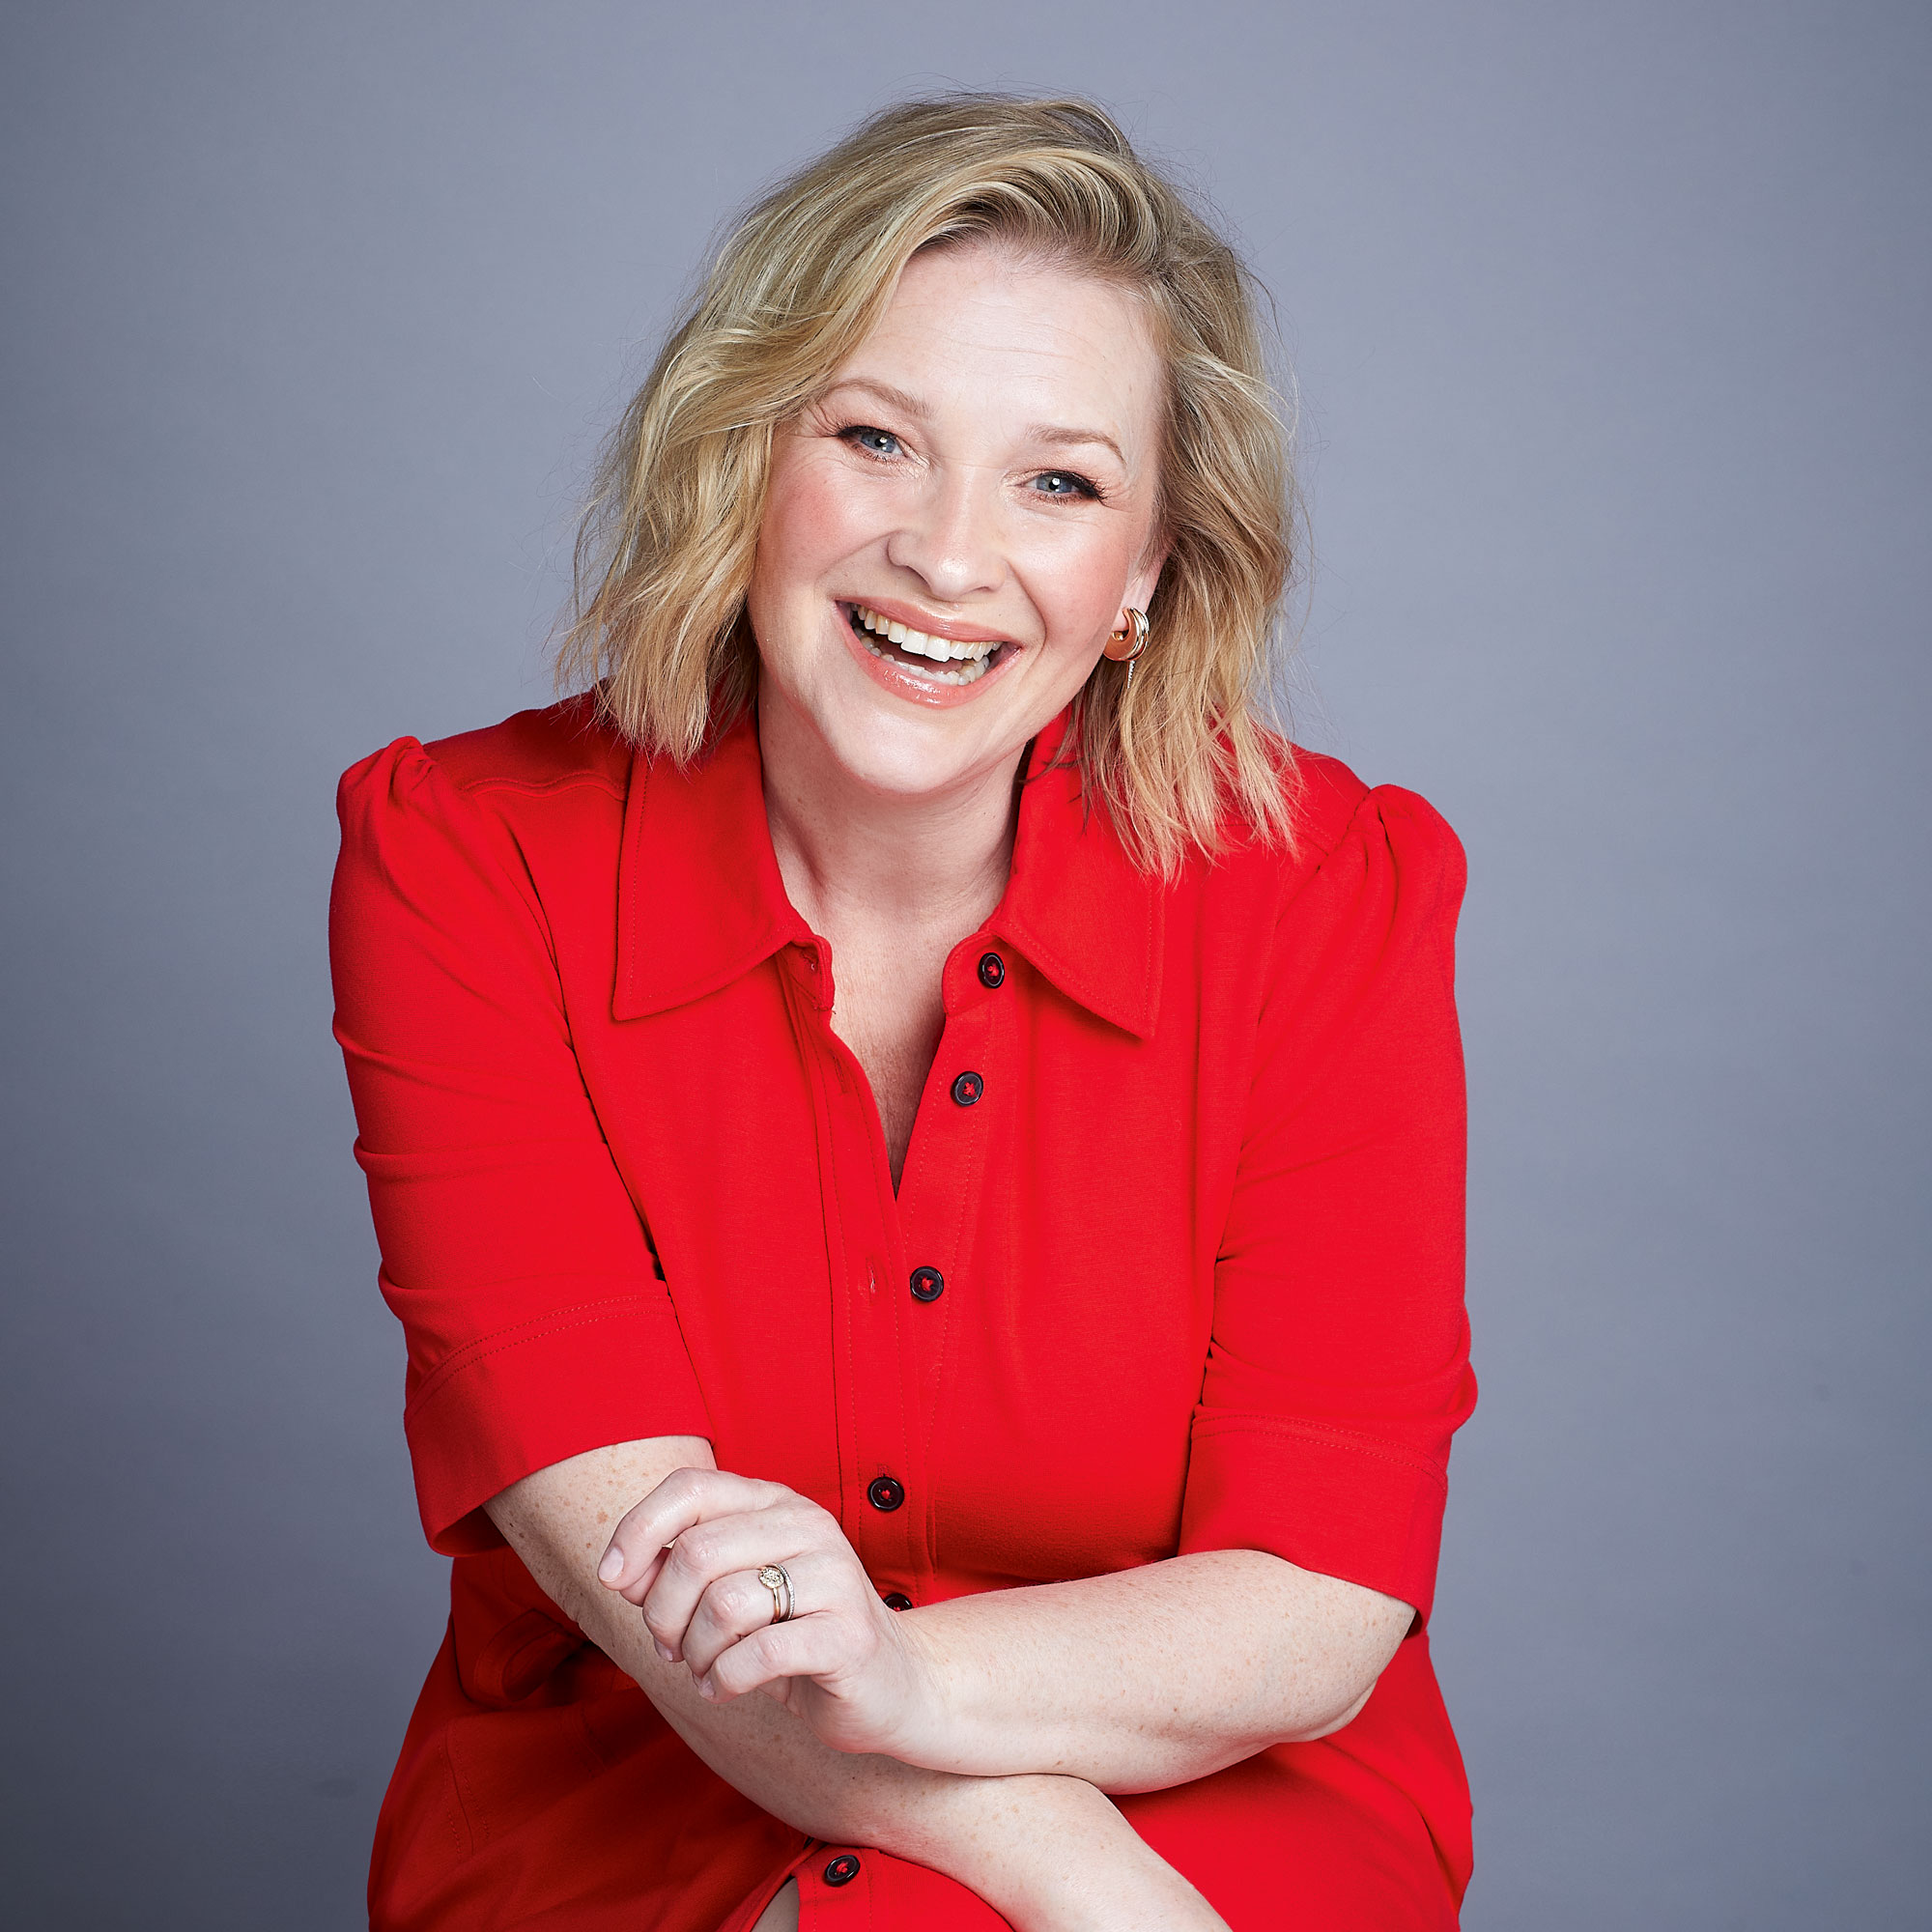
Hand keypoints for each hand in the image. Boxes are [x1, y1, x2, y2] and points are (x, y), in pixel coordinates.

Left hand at [597, 1467, 940, 1757]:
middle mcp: (808, 1525)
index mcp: (776, 1502)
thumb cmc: (795, 1634)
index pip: (690, 1487)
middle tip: (669, 1648)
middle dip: (662, 1613)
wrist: (888, 1685)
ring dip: (694, 1652)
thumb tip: (622, 1572)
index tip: (614, 1581)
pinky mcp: (848, 1635)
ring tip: (704, 1668)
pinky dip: (723, 1681)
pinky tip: (724, 1688)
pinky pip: (758, 1654)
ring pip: (722, 1604)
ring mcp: (834, 1576)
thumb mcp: (734, 1590)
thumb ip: (679, 1571)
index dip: (637, 1530)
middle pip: (696, 1552)